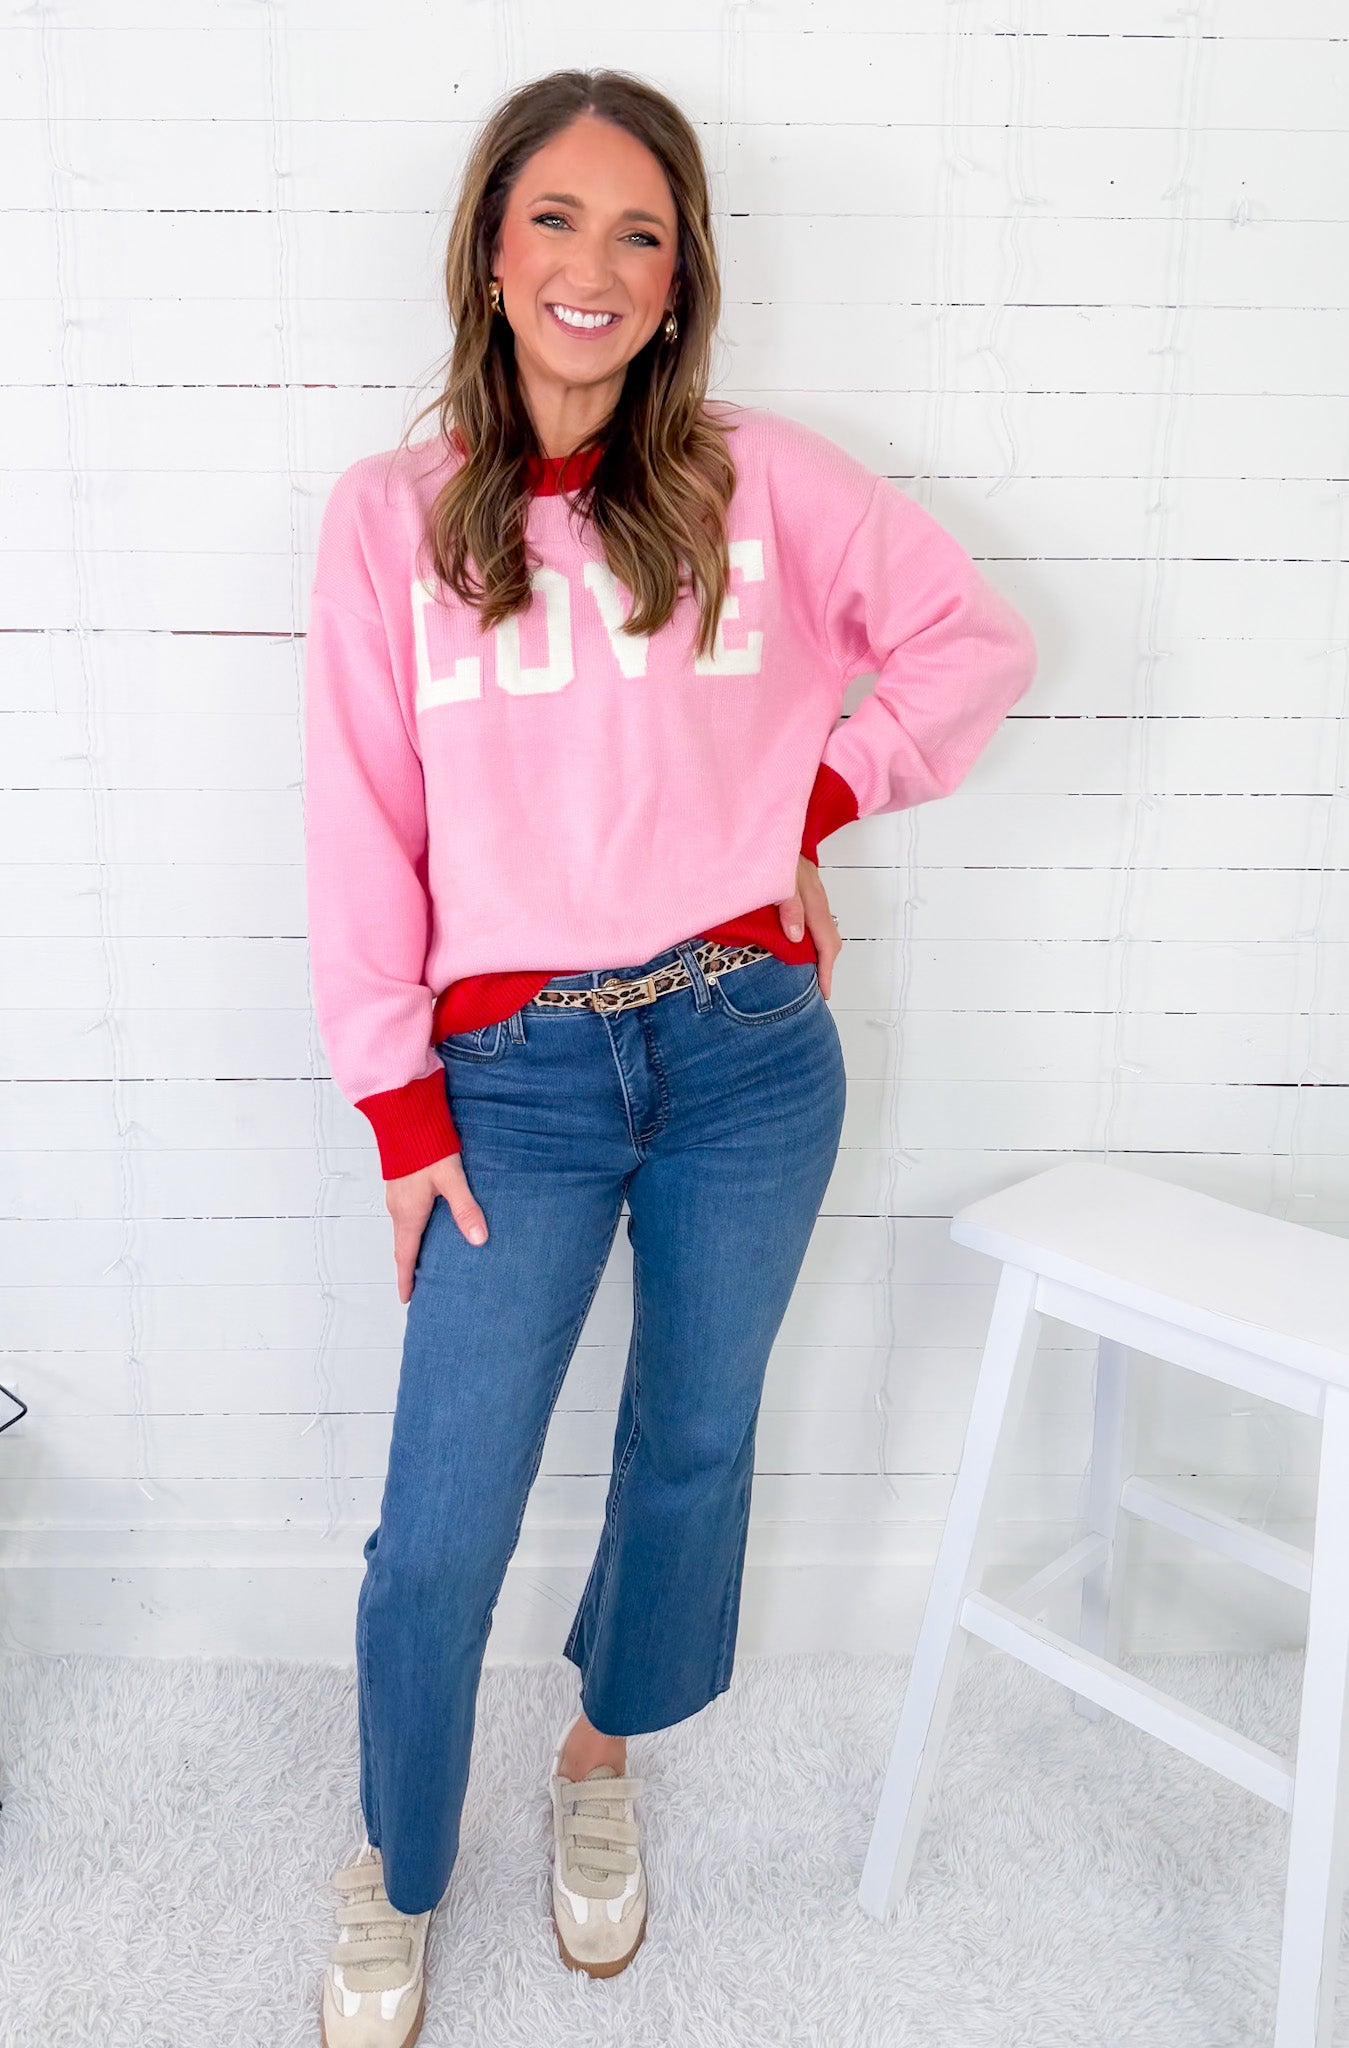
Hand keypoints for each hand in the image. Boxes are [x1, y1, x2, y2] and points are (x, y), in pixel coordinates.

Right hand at [385, 1151, 488, 1303]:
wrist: (405, 1116)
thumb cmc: (426, 1147)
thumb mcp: (451, 1179)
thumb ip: (466, 1209)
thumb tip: (479, 1240)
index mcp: (409, 1214)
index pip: (405, 1256)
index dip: (406, 1279)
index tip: (406, 1298)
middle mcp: (398, 1208)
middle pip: (403, 1245)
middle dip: (409, 1266)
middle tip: (419, 1284)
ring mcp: (397, 1195)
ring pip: (404, 1229)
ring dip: (412, 1246)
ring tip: (426, 1258)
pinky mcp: (400, 1183)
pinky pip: (405, 1214)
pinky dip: (413, 1228)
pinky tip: (428, 1224)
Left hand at [776, 854, 842, 998]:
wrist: (769, 825)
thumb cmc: (775, 850)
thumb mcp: (780, 878)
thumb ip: (788, 905)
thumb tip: (796, 938)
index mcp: (814, 900)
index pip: (827, 943)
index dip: (826, 970)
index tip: (824, 992)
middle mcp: (816, 900)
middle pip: (829, 940)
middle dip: (825, 967)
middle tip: (816, 989)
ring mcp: (810, 896)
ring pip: (820, 931)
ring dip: (816, 954)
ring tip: (807, 974)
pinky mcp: (801, 892)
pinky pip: (811, 921)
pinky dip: (808, 939)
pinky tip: (795, 945)